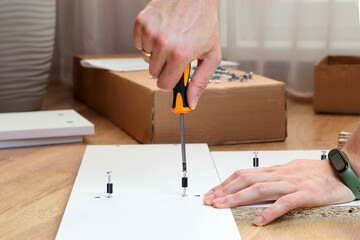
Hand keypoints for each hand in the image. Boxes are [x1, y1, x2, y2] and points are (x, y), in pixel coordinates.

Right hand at [133, 0, 220, 108]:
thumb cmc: (204, 22)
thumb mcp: (211, 55)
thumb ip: (200, 82)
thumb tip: (190, 102)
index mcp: (180, 54)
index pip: (164, 85)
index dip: (170, 81)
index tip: (174, 76)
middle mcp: (163, 44)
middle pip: (154, 73)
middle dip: (165, 67)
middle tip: (176, 53)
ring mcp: (150, 32)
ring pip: (146, 58)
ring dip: (157, 53)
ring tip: (170, 39)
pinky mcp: (141, 23)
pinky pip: (138, 44)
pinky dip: (148, 41)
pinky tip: (161, 32)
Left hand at [204, 159, 354, 225]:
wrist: (341, 170)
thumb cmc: (314, 172)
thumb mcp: (288, 171)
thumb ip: (270, 177)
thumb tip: (251, 183)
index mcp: (274, 170)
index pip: (243, 174)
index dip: (225, 183)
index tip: (212, 192)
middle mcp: (279, 174)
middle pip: (246, 180)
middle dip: (225, 190)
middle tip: (210, 200)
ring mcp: (291, 183)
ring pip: (260, 189)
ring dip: (238, 198)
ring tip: (223, 206)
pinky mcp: (305, 194)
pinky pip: (285, 203)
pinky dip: (270, 212)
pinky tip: (259, 220)